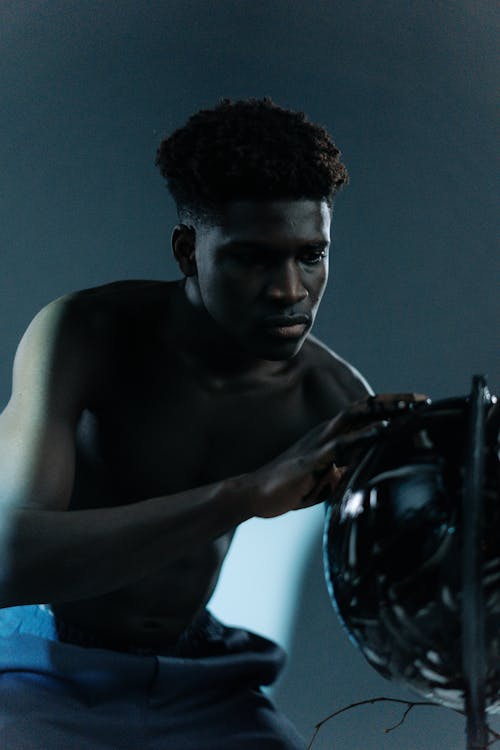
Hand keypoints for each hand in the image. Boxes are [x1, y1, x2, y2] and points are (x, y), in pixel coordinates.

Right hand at [250, 393, 428, 517]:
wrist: (255, 493)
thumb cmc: (291, 486)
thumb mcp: (327, 477)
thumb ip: (347, 470)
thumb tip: (371, 472)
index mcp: (330, 435)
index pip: (364, 413)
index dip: (389, 407)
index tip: (417, 405)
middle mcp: (326, 432)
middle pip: (363, 407)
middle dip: (393, 401)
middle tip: (422, 400)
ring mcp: (319, 443)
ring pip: (355, 418)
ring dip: (384, 412)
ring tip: (409, 409)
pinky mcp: (313, 459)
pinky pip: (342, 445)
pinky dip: (365, 436)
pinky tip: (382, 432)